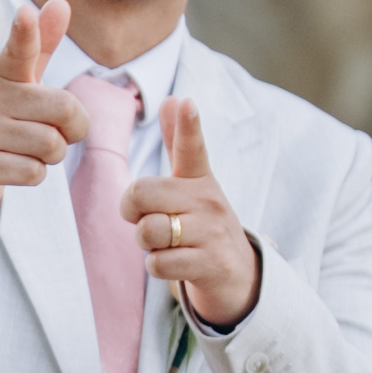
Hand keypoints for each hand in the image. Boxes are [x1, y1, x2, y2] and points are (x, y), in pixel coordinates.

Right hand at [0, 0, 87, 242]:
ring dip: (51, 156)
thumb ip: (40, 46)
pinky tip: (14, 168)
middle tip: (55, 133)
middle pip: (66, 109)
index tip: (24, 12)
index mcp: (2, 76)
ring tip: (28, 151)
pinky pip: (34, 172)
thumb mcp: (17, 84)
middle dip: (73, 130)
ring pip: (52, 145)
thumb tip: (60, 1)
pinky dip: (34, 175)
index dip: (25, 32)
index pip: (18, 49)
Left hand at [123, 95, 261, 331]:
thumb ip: (179, 143)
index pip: (192, 146)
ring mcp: (212, 232)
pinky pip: (157, 263)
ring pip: (148, 231)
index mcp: (200, 178)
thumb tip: (173, 98)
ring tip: (168, 243)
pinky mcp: (211, 263)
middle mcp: (209, 200)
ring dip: (147, 244)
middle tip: (150, 219)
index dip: (188, 125)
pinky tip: (175, 262)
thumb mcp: (192, 182)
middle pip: (140, 194)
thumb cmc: (202, 223)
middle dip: (133, 212)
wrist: (238, 275)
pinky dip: (157, 266)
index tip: (187, 102)